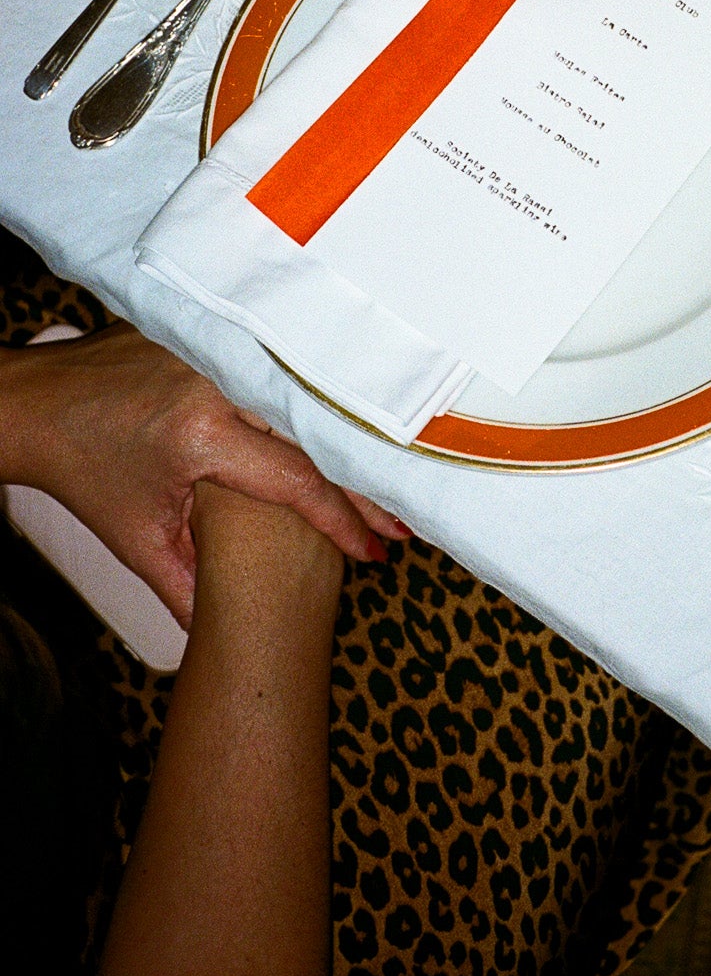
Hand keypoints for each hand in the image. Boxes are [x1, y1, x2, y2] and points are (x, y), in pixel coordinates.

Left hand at [1, 324, 407, 626]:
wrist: (40, 403)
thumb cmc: (87, 474)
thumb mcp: (137, 539)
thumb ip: (189, 588)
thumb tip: (237, 642)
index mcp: (202, 434)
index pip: (295, 479)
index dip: (341, 520)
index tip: (374, 553)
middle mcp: (219, 382)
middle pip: (318, 433)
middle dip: (367, 480)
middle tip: (407, 518)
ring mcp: (224, 349)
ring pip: (309, 396)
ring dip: (351, 437)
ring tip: (394, 473)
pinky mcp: (222, 334)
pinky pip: (285, 370)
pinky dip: (320, 402)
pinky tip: (354, 425)